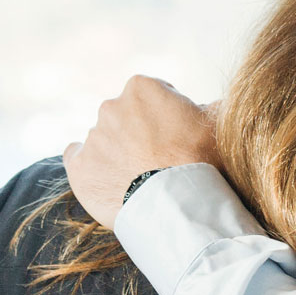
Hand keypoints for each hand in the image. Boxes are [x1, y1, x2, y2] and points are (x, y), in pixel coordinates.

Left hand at [63, 75, 221, 226]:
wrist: (176, 206)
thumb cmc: (201, 162)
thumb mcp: (218, 125)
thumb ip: (213, 106)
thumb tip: (213, 105)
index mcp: (142, 88)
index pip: (154, 95)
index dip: (168, 115)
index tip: (177, 136)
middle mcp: (111, 106)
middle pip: (126, 116)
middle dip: (139, 133)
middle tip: (160, 160)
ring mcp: (92, 137)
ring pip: (105, 140)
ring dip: (118, 153)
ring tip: (141, 179)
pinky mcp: (79, 167)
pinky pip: (78, 159)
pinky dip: (89, 166)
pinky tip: (107, 179)